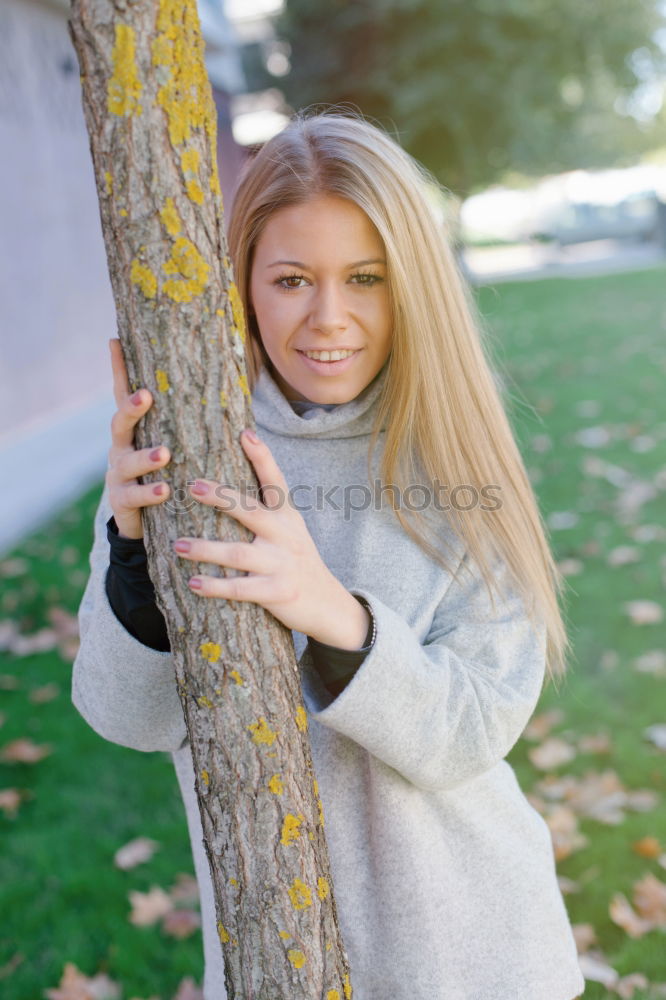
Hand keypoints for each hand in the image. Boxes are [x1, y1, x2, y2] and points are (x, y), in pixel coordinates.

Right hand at [106, 338, 170, 538]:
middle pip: (119, 424)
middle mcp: (121, 449)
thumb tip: (224, 389)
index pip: (123, 396)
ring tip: (165, 454)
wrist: (145, 523)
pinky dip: (149, 492)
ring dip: (146, 457)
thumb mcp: (177, 448)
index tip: (115, 341)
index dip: (118, 370)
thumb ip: (188, 424)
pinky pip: (133, 496)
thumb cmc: (169, 476)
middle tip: (145, 396)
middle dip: (131, 409)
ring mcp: (118, 475)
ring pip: (127, 461)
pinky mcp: (122, 502)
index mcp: (135, 432)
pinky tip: (164, 490)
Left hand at [172, 429, 369, 647]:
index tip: (245, 433)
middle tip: (192, 487)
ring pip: (238, 553)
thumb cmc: (296, 561)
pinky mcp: (276, 592)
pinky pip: (240, 588)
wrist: (326, 604)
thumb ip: (266, 511)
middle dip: (221, 498)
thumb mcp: (290, 531)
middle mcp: (286, 536)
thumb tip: (226, 487)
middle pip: (251, 511)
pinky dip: (216, 586)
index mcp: (287, 517)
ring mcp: (281, 564)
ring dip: (206, 549)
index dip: (262, 457)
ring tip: (179, 544)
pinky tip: (194, 583)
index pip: (275, 482)